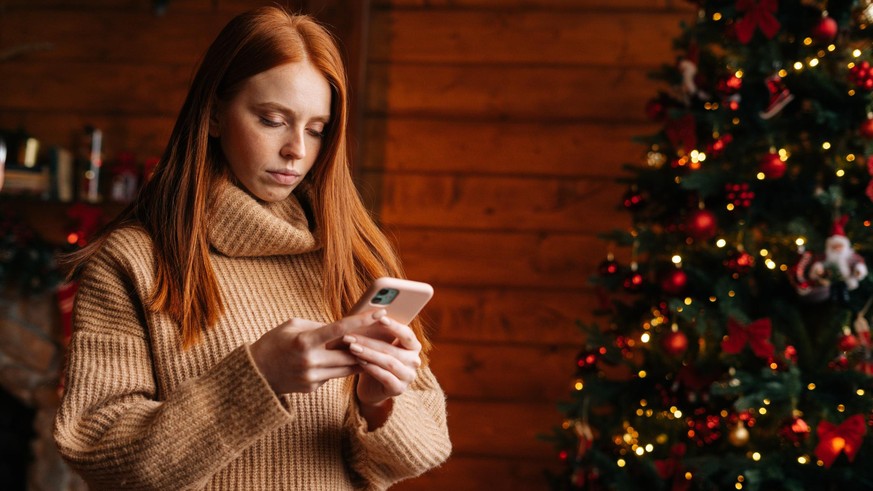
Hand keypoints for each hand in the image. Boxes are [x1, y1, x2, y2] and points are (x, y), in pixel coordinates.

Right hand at [250, 313, 376, 393]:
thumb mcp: (292, 325)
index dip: (362, 320)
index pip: (340, 328)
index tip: (380, 313)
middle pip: (350, 352)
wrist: (255, 374)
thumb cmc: (274, 343)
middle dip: (366, 344)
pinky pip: (333, 375)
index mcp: (305, 341)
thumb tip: (343, 328)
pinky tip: (340, 360)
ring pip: (347, 367)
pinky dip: (338, 367)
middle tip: (383, 334)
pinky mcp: (313, 388)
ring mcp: (312, 377)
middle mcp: (311, 361)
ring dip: (359, 357)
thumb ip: (319, 326)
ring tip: (371, 348)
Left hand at [343, 311, 421, 407]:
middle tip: (351, 336)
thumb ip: (377, 331)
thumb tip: (367, 312)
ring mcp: (408, 376)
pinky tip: (359, 362)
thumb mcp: (377, 344)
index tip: (380, 317)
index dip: (394, 326)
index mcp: (413, 346)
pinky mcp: (399, 389)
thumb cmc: (374, 359)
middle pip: (393, 349)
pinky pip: (385, 377)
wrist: (371, 387)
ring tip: (352, 348)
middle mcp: (414, 361)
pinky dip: (371, 368)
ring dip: (369, 354)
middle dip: (370, 342)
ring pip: (389, 363)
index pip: (407, 334)